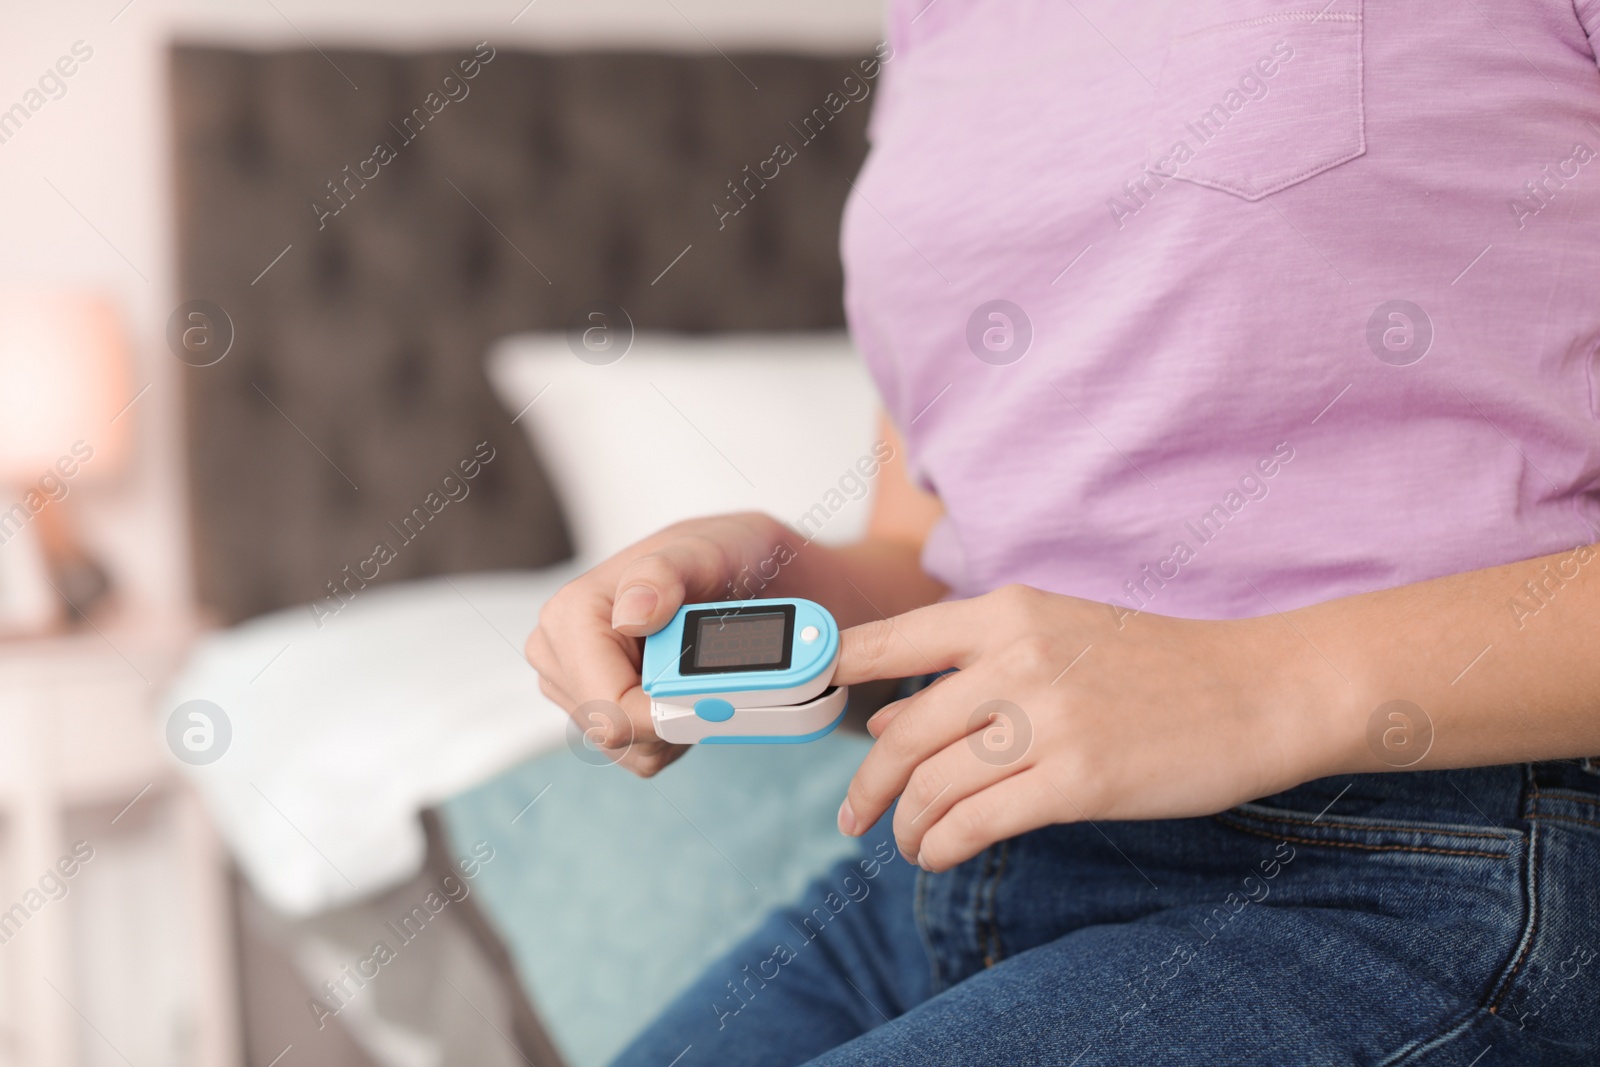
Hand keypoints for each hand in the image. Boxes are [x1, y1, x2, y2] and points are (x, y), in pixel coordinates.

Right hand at [526, 512, 791, 776]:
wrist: (735, 573)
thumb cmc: (715, 558)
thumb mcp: (702, 552)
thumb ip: (663, 576)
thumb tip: (632, 614)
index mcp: (570, 616)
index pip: (609, 708)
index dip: (667, 716)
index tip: (716, 702)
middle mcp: (559, 654)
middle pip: (617, 734)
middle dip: (673, 717)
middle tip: (717, 676)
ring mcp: (573, 687)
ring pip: (631, 749)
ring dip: (676, 726)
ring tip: (698, 673)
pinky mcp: (595, 712)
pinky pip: (640, 753)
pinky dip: (673, 732)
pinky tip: (685, 689)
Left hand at [832, 585, 1331, 870]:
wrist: (1259, 689)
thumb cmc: (1155, 666)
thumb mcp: (1056, 639)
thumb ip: (965, 673)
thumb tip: (880, 718)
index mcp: (1006, 612)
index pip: (888, 639)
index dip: (829, 674)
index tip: (798, 703)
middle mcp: (1017, 658)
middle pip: (898, 732)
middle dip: (865, 785)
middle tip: (853, 815)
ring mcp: (1048, 719)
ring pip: (931, 784)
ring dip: (906, 826)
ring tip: (908, 844)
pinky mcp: (1078, 779)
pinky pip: (975, 823)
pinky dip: (942, 846)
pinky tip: (940, 854)